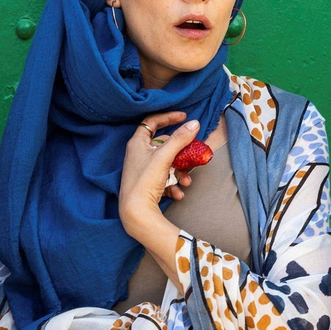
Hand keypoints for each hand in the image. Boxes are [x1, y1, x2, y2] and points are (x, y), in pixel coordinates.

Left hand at [119, 111, 199, 240]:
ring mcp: (143, 169)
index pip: (152, 121)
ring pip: (167, 163)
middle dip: (181, 153)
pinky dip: (173, 184)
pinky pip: (164, 178)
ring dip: (180, 172)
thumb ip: (179, 139)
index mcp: (137, 143)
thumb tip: (194, 123)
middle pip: (164, 145)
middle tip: (192, 156)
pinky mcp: (147, 184)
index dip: (168, 117)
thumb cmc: (145, 181)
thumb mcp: (164, 157)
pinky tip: (177, 193)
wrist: (136, 212)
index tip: (184, 117)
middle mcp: (138, 154)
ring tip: (186, 181)